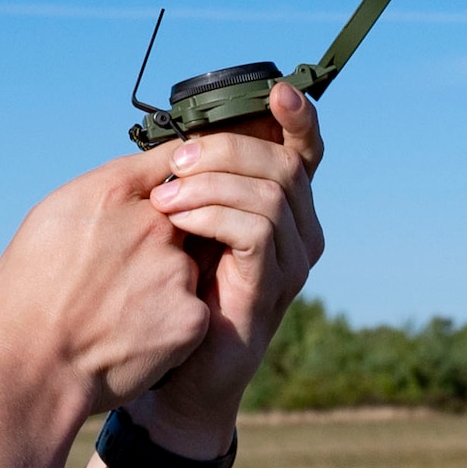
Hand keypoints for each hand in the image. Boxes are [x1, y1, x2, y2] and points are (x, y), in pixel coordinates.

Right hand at [0, 150, 211, 467]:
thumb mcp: (46, 223)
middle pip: (184, 218)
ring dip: (163, 285)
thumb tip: (124, 189)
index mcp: (111, 191)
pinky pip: (190, 311)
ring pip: (185, 268)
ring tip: (118, 313)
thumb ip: (96, 198)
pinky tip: (132, 338)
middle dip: (162, 240)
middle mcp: (152, 222)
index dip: (178, 174)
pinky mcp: (192, 317)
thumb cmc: (23, 298)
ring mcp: (176, 269)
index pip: (173, 159)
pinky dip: (167, 325)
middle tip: (122, 274)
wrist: (29, 369)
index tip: (179, 185)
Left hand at [132, 81, 325, 455]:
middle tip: (173, 164)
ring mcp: (292, 262)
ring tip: (162, 199)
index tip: (273, 90)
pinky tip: (177, 222)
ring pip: (271, 191)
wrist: (175, 377)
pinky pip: (256, 229)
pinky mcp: (271, 287)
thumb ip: (192, 187)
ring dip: (211, 184)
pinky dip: (213, 214)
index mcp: (283, 210)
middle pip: (282, 163)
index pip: (303, 151)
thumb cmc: (175, 297)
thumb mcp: (182, 229)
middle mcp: (301, 233)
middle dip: (224, 151)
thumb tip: (173, 137)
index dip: (296, 117)